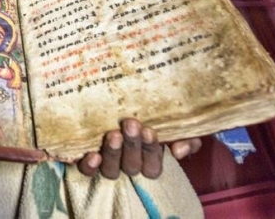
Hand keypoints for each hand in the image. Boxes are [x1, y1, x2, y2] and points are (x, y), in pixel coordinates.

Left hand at [77, 118, 201, 178]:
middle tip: (131, 124)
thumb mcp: (178, 126)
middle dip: (132, 146)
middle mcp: (129, 165)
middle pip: (132, 166)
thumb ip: (187, 139)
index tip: (149, 130)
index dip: (151, 150)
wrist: (128, 103)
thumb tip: (178, 151)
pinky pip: (87, 171)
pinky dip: (89, 166)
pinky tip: (92, 155)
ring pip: (111, 170)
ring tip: (113, 135)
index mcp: (150, 161)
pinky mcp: (89, 160)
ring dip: (113, 154)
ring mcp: (109, 164)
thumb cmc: (157, 116)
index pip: (153, 165)